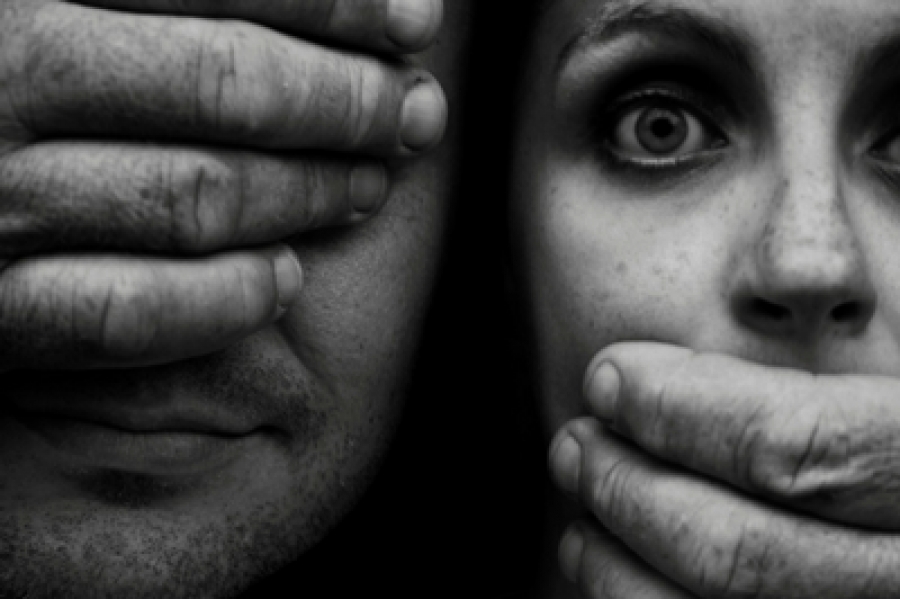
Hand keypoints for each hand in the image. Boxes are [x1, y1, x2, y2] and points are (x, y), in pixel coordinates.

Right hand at [0, 0, 445, 369]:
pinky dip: (224, 300)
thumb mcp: (71, 17)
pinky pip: (128, 312)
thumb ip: (170, 13)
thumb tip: (340, 1)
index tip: (418, 23)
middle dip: (347, 102)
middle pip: (224, 86)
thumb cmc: (4, 88)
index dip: (336, 0)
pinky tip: (285, 280)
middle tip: (416, 114)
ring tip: (369, 186)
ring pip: (194, 197)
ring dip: (307, 195)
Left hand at [550, 342, 899, 597]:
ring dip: (620, 563)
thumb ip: (847, 395)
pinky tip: (610, 575)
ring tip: (581, 510)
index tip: (610, 375)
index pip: (800, 448)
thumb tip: (757, 309)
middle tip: (576, 441)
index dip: (681, 410)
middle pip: (741, 550)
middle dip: (629, 487)